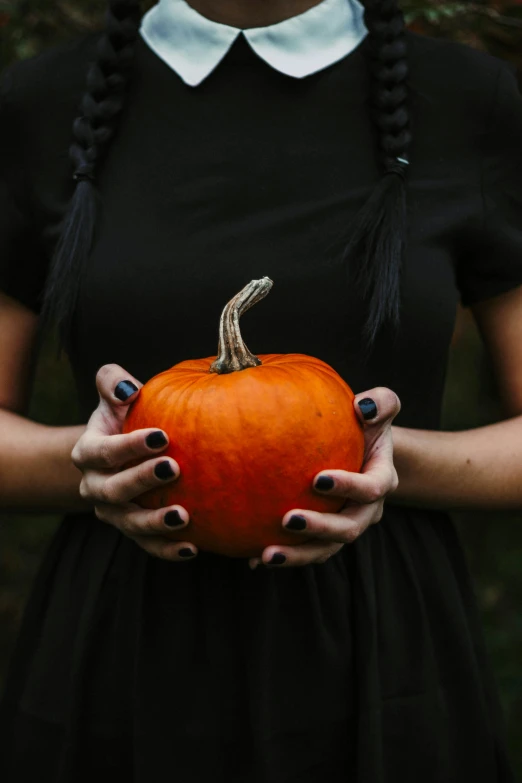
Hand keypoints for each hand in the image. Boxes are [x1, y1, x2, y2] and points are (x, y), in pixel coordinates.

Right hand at [71, 364, 197, 561]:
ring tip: (182, 516)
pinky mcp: (132, 531)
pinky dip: (167, 550)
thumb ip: (112, 381)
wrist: (119, 455)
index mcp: (88, 453)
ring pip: (128, 524)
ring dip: (154, 523)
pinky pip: (147, 546)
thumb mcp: (114, 396)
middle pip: (112, 490)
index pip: (103, 451)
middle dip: (141, 481)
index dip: (129, 446)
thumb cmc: (123, 417)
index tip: (161, 436)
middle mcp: (95, 486)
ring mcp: (112, 513)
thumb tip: (129, 388)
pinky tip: (192, 548)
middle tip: (173, 467)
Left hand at [248, 387, 400, 569]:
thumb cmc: (364, 422)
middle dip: (320, 528)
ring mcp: (346, 526)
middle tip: (287, 519)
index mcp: (382, 479)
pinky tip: (251, 558)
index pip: (371, 488)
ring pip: (326, 549)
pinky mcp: (326, 537)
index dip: (349, 487)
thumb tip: (362, 406)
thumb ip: (381, 402)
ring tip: (266, 554)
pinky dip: (284, 557)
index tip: (317, 479)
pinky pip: (306, 552)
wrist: (360, 448)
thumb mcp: (379, 407)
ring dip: (298, 554)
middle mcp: (367, 510)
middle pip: (349, 528)